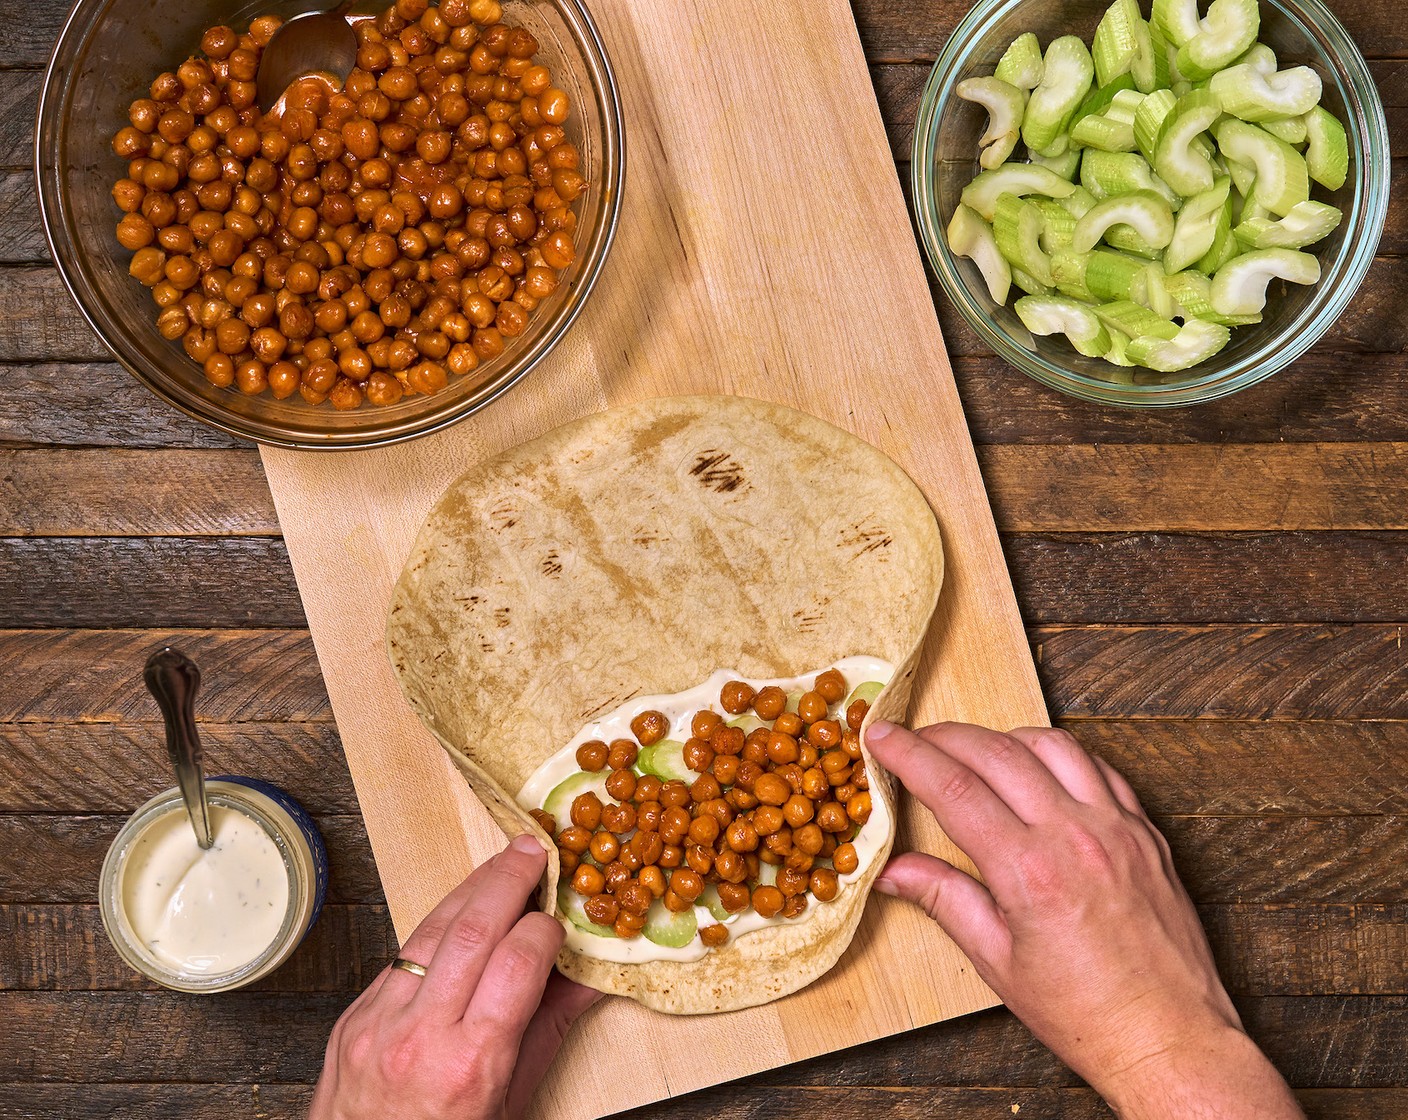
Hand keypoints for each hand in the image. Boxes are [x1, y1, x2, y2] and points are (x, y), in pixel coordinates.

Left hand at [310, 834, 599, 1119]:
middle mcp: (420, 1036)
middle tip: (532, 850)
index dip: (545, 929)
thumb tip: (590, 975)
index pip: (518, 964)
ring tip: (500, 864)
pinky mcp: (354, 1017)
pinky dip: (436, 926)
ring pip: (430, 930)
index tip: (559, 919)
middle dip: (506, 880)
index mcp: (471, 1063)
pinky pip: (401, 954)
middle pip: (471, 930)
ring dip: (469, 889)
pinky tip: (459, 911)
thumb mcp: (513, 1100)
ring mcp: (378, 1022)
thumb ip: (549, 1028)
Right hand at [866, 721, 1301, 1119]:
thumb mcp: (998, 962)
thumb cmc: (1087, 1014)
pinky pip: (1098, 767)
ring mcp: (1118, 828)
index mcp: (1030, 871)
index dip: (908, 754)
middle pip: (994, 753)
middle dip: (942, 736)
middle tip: (912, 737)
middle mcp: (1075, 836)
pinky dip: (1059, 755)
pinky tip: (1038, 768)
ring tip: (972, 750)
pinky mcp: (1146, 832)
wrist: (1170, 1039)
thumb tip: (894, 870)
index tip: (881, 737)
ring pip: (1050, 745)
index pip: (952, 787)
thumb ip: (945, 900)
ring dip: (1002, 737)